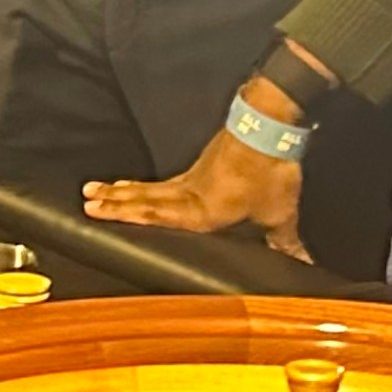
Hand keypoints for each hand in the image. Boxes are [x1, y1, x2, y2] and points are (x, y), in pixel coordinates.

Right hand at [81, 117, 306, 260]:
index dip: (129, 216)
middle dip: (115, 202)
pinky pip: (165, 181)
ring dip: (124, 191)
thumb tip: (305, 265)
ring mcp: (192, 177)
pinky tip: (135, 186)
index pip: (158, 216)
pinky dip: (145, 186)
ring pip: (151, 187)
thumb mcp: (280, 211)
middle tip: (87, 200)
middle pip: (145, 198)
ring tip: (97, 190)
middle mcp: (190, 193)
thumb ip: (285, 240)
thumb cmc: (270, 171)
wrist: (270, 126)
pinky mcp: (200, 166)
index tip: (100, 215)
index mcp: (203, 210)